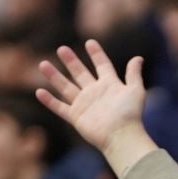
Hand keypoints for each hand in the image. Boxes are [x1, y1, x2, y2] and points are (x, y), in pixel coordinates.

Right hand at [36, 40, 155, 177]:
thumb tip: (138, 58)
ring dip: (54, 76)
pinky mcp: (76, 117)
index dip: (96, 54)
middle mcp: (95, 93)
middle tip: (61, 48)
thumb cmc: (130, 114)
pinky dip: (49, 100)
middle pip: (80, 73)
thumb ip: (133, 74)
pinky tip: (39, 92)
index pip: (102, 65)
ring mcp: (84, 105)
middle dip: (71, 61)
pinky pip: (59, 107)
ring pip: (65, 87)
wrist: (121, 136)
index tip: (90, 42)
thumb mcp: (135, 90)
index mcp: (110, 85)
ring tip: (43, 64)